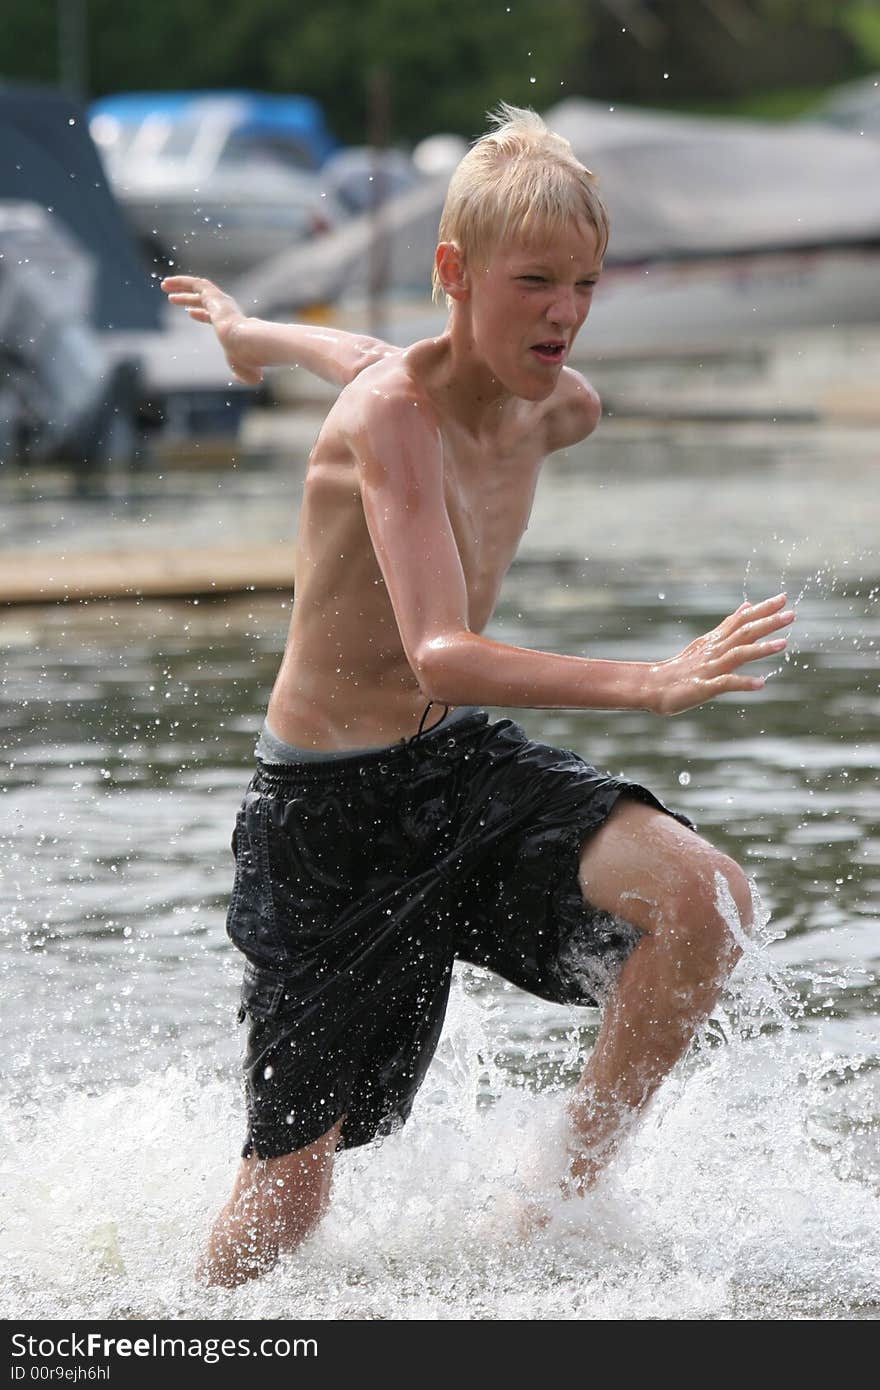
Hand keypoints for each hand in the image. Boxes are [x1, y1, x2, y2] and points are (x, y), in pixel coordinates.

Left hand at [160, 275, 261, 385]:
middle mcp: (228, 310)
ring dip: (181, 286)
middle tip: (172, 299)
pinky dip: (181, 282)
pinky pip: (196, 284)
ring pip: (199, 288)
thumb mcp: (245, 373)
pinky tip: (167, 283)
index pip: (215, 317)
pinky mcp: (214, 296)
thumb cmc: (247, 361)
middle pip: (204, 301)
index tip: (190, 313)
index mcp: (234, 325)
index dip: (201, 314)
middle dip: (188, 298)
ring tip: (164, 285)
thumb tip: (237, 379)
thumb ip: (239, 375)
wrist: (247, 346)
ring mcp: (221, 302)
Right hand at [649, 593, 793, 715]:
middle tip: (791, 614)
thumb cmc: (683, 667)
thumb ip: (729, 626)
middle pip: (743, 633)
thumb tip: (748, 606)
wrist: (653, 686)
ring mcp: (709, 668)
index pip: (741, 620)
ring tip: (783, 644)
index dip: (762, 610)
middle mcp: (714, 651)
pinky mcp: (704, 688)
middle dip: (768, 623)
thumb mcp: (707, 643)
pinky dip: (743, 682)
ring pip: (737, 654)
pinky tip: (761, 684)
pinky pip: (725, 683)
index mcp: (715, 640)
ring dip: (760, 649)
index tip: (783, 599)